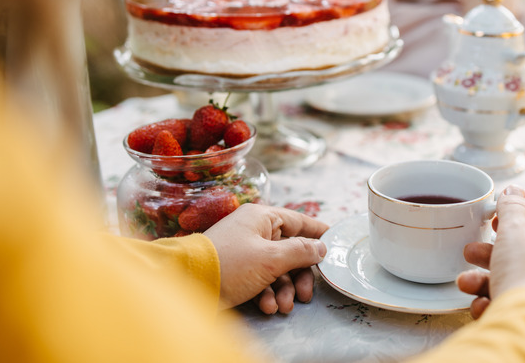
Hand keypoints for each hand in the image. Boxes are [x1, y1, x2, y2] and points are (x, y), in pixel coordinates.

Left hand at [204, 203, 328, 313]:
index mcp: (262, 218)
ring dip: (283, 290)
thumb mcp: (271, 258)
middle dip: (299, 276)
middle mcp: (254, 231)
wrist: (188, 284)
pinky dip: (266, 294)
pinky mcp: (237, 271)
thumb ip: (301, 251)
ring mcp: (245, 251)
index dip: (318, 232)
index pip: (299, 221)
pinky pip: (261, 280)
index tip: (336, 242)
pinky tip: (266, 306)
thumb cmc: (230, 264)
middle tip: (306, 295)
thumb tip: (321, 247)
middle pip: (291, 251)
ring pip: (277, 269)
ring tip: (281, 306)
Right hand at [456, 185, 524, 325]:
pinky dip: (493, 304)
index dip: (521, 224)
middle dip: (491, 256)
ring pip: (514, 286)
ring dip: (485, 282)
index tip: (498, 223)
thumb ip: (512, 209)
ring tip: (465, 282)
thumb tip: (514, 189)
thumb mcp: (514, 232)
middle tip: (471, 251)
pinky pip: (513, 309)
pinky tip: (481, 305)